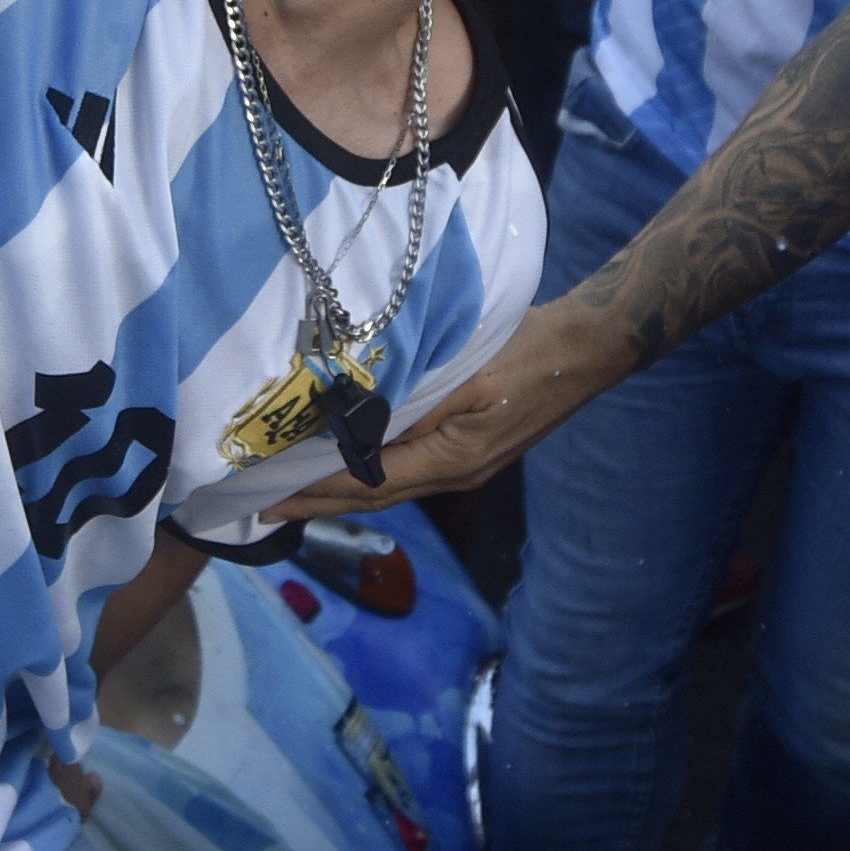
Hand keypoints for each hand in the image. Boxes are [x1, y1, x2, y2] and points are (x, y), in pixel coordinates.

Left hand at [267, 294, 642, 519]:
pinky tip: (346, 458)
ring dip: (339, 488)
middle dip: (318, 500)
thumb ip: (413, 399)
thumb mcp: (469, 371)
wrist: (587, 347)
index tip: (268, 495)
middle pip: (374, 494)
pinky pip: (407, 466)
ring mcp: (465, 463)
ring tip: (292, 487)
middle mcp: (456, 472)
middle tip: (262, 503)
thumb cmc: (530, 350)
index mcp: (453, 459)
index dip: (316, 492)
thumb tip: (356, 423)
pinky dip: (368, 468)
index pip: (369, 483)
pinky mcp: (470, 448)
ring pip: (389, 483)